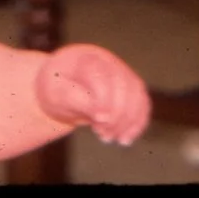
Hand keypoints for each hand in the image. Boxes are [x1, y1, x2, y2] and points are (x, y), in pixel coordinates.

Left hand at [34, 44, 150, 146]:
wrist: (61, 85)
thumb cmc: (56, 89)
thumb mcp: (56, 94)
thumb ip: (76, 100)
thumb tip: (103, 116)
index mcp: (85, 58)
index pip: (100, 75)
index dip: (104, 98)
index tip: (99, 120)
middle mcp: (108, 61)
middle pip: (123, 85)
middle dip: (116, 114)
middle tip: (102, 134)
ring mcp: (121, 71)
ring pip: (137, 94)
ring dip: (129, 120)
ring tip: (112, 138)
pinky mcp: (130, 85)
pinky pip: (142, 102)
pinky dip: (138, 122)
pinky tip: (125, 139)